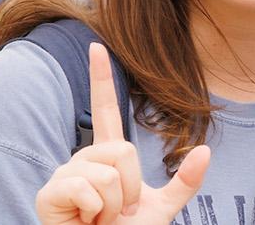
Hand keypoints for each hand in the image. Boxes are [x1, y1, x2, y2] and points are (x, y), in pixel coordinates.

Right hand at [35, 44, 211, 224]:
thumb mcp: (162, 208)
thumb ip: (185, 182)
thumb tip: (205, 150)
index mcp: (108, 158)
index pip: (106, 111)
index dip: (101, 78)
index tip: (98, 46)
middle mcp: (83, 160)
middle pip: (123, 150)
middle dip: (131, 187)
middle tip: (118, 212)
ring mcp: (64, 175)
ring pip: (108, 171)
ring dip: (115, 203)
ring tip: (101, 218)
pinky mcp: (49, 193)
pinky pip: (87, 188)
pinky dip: (96, 211)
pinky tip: (85, 221)